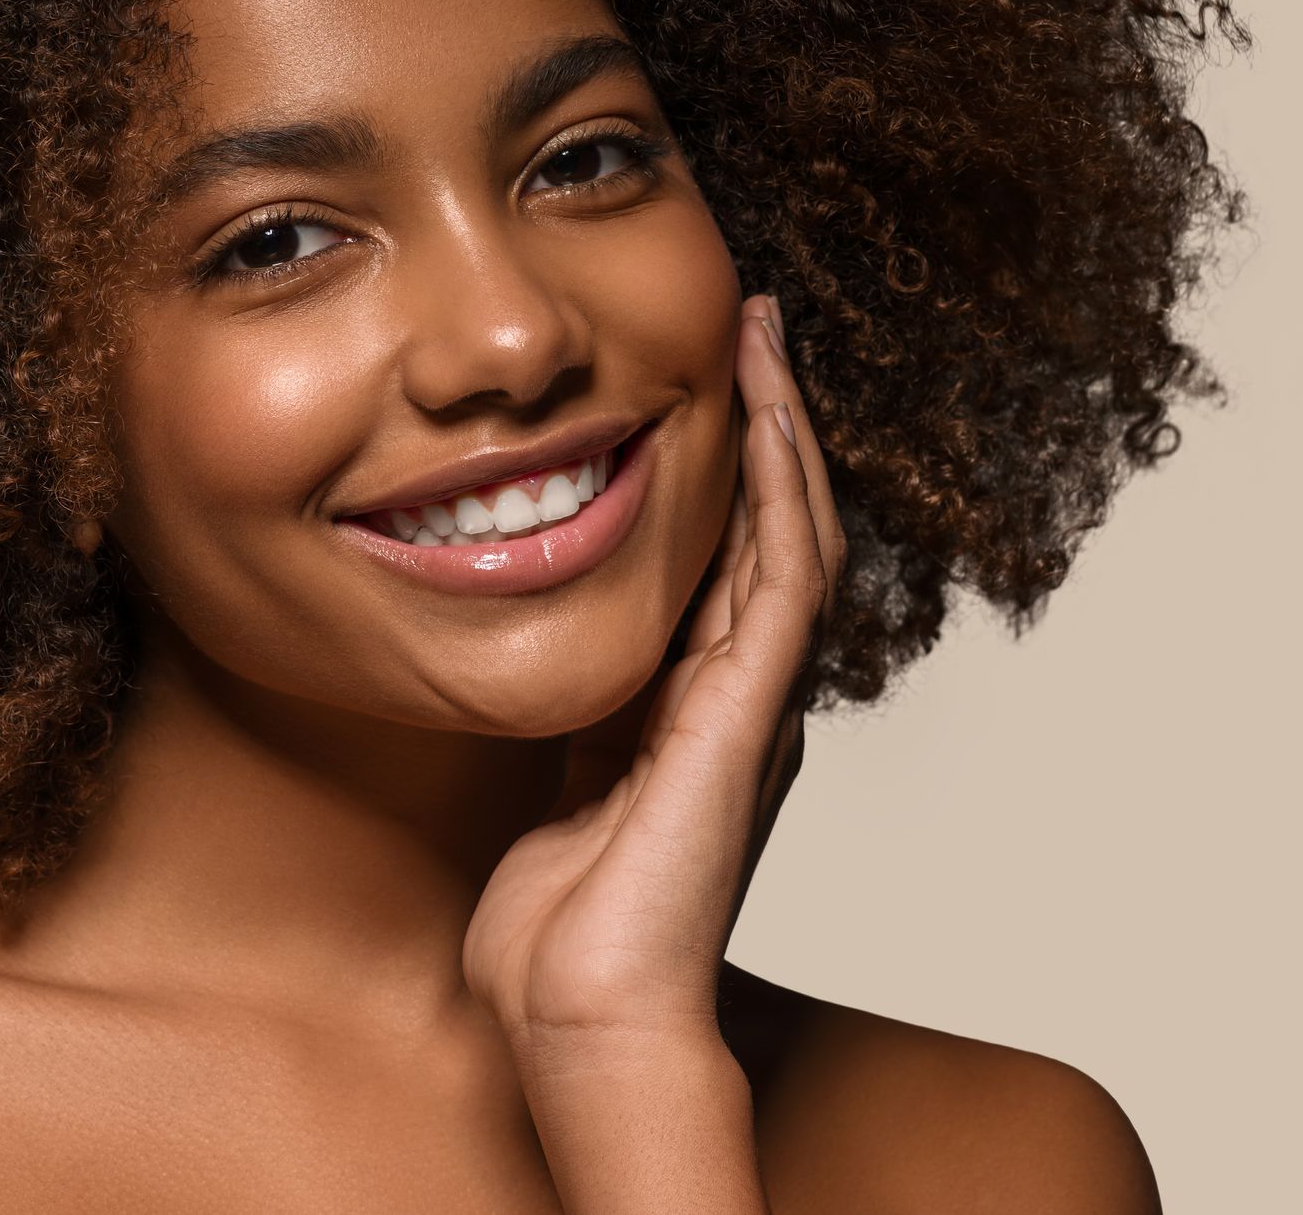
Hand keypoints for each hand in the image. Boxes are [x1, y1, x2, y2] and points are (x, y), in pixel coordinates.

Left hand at [462, 291, 847, 1059]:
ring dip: (781, 434)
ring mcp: (753, 707)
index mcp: (692, 710)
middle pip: (774, 531)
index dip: (721, 471)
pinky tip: (762, 420)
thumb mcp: (559, 793)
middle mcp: (738, 698)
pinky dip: (777, 496)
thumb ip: (579, 729)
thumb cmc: (561, 932)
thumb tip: (554, 677)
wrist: (582, 1018)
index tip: (697, 383)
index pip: (723, 562)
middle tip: (750, 328)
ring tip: (763, 340)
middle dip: (765, 427)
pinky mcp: (746, 721)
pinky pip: (778, 583)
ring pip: (792, 538)